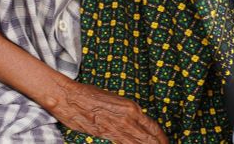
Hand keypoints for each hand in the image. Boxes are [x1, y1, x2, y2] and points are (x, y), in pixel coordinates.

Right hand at [51, 79, 168, 143]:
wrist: (69, 97)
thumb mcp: (113, 100)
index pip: (153, 128)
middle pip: (150, 139)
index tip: (164, 142)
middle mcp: (128, 118)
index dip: (161, 138)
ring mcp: (118, 128)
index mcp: (131, 107)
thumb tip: (133, 122)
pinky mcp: (107, 134)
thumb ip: (125, 112)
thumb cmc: (88, 95)